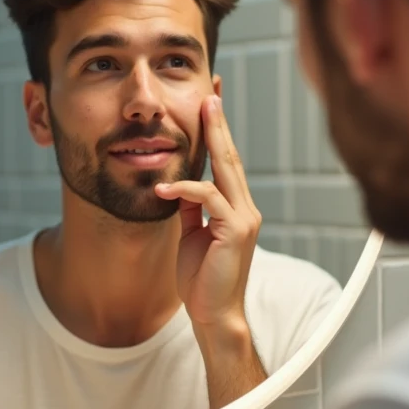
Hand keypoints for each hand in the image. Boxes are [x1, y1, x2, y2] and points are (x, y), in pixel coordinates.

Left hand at [154, 95, 261, 333]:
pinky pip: (208, 198)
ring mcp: (244, 219)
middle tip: (210, 93)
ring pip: (227, 169)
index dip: (219, 133)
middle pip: (231, 157)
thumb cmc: (202, 280)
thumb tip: (178, 186)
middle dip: (219, 123)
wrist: (214, 315)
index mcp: (236, 209)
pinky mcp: (235, 231)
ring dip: (210, 139)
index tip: (211, 104)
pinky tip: (162, 190)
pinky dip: (183, 190)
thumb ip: (191, 209)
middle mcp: (245, 209)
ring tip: (198, 114)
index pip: (227, 163)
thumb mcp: (192, 235)